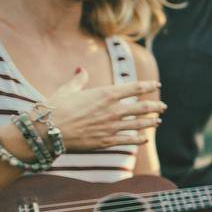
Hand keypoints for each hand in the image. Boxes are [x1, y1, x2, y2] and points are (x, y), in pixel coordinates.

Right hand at [48, 69, 165, 151]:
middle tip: (163, 106)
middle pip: (141, 107)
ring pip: (138, 124)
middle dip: (154, 106)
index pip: (133, 88)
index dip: (147, 86)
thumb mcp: (68, 90)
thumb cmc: (55, 108)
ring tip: (158, 120)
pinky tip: (145, 138)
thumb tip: (81, 69)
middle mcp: (112, 110)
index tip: (156, 85)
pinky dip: (138, 139)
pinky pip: (128, 140)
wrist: (47, 131)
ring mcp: (111, 127)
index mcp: (105, 94)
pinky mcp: (106, 141)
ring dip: (150, 122)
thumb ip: (79, 80)